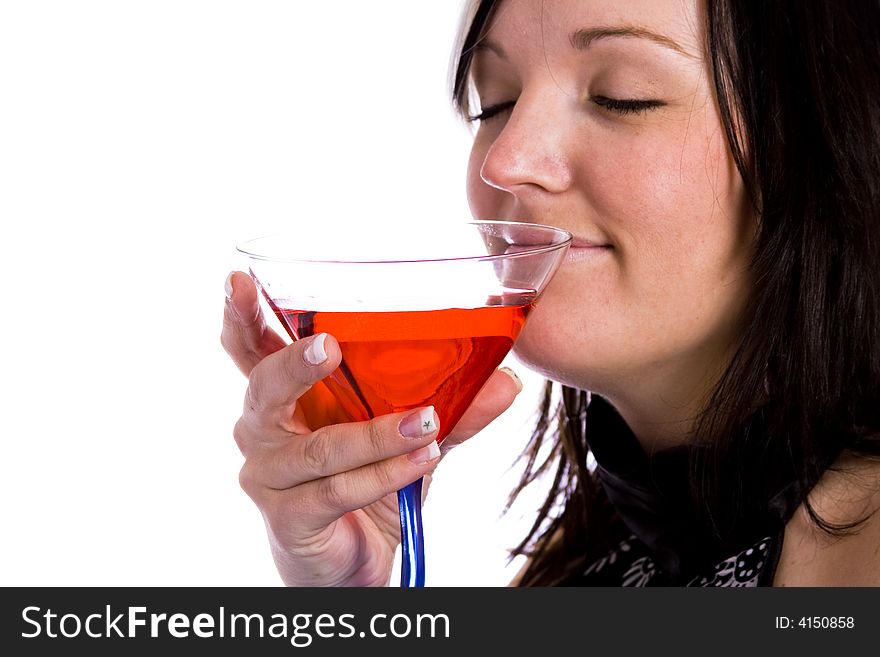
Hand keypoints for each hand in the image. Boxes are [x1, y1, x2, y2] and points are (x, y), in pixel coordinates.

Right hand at [221, 272, 521, 585]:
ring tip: (426, 420)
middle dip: (295, 363)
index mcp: (283, 399)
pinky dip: (384, 473)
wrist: (353, 563)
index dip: (240, 315)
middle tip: (329, 346)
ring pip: (319, 446)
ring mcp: (269, 477)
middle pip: (262, 387)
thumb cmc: (364, 485)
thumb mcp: (405, 438)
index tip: (238, 280)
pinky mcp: (289, 519)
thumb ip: (448, 408)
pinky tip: (422, 458)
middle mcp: (263, 432)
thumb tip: (507, 382)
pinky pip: (337, 489)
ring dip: (377, 433)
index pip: (251, 349)